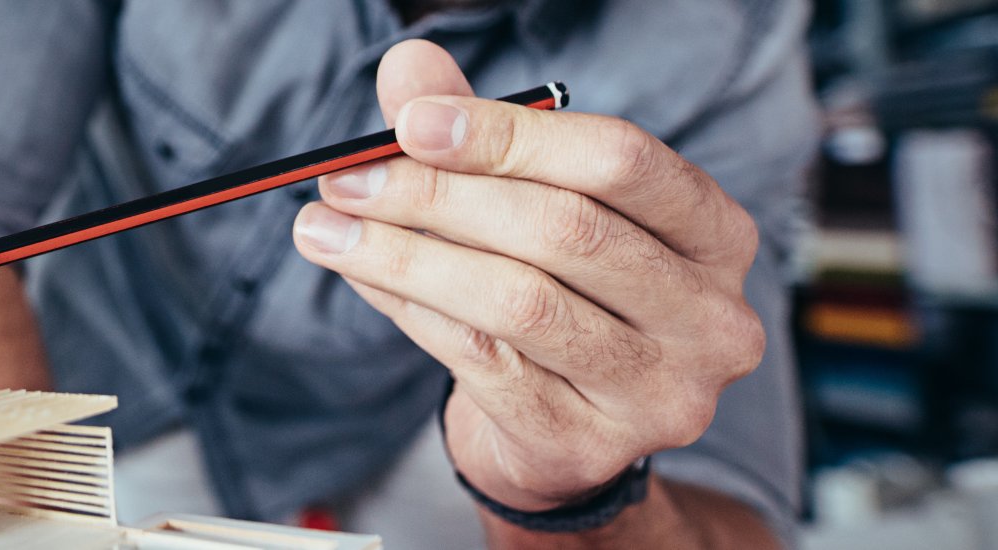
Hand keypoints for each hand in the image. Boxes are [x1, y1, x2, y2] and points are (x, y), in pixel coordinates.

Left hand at [292, 41, 764, 511]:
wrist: (558, 433)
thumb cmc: (555, 295)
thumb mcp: (533, 205)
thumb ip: (480, 133)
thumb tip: (407, 69)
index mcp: (714, 233)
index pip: (619, 161)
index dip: (510, 137)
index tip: (411, 126)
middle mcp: (709, 316)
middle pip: (564, 230)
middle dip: (438, 197)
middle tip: (347, 181)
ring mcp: (658, 390)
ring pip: (516, 301)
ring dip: (404, 257)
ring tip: (326, 230)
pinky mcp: (587, 446)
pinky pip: (482, 362)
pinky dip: (410, 312)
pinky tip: (363, 280)